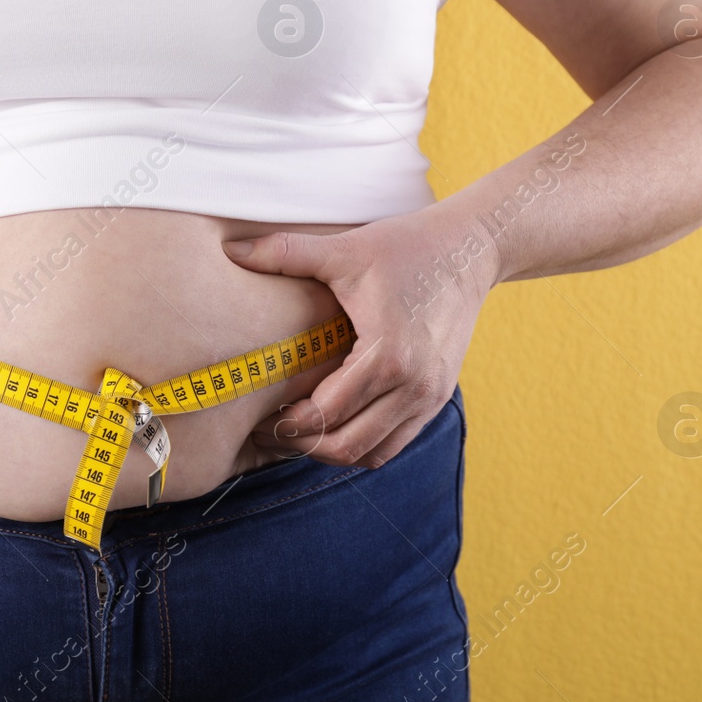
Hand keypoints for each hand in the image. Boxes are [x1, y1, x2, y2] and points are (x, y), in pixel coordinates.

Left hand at [221, 204, 498, 468]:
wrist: (471, 250)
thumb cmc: (405, 247)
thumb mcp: (343, 249)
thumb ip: (285, 252)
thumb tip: (229, 250)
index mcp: (387, 354)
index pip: (326, 413)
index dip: (286, 422)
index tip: (257, 415)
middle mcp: (413, 385)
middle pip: (347, 445)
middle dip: (302, 444)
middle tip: (268, 431)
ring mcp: (430, 396)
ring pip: (372, 454)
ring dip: (331, 450)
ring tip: (296, 432)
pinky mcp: (437, 398)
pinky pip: (394, 443)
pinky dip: (360, 444)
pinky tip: (332, 424)